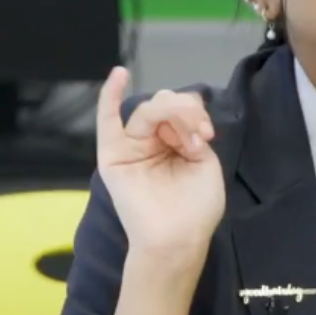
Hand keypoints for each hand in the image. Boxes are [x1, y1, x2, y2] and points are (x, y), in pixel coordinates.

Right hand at [96, 67, 225, 262]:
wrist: (177, 239)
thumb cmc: (195, 210)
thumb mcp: (205, 165)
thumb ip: (193, 135)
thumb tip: (179, 119)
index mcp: (176, 143)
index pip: (182, 109)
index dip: (196, 113)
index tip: (208, 134)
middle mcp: (153, 142)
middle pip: (165, 104)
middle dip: (187, 113)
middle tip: (200, 137)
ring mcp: (132, 147)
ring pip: (148, 110)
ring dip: (172, 114)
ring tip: (188, 139)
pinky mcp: (114, 156)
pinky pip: (107, 121)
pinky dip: (109, 96)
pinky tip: (118, 75)